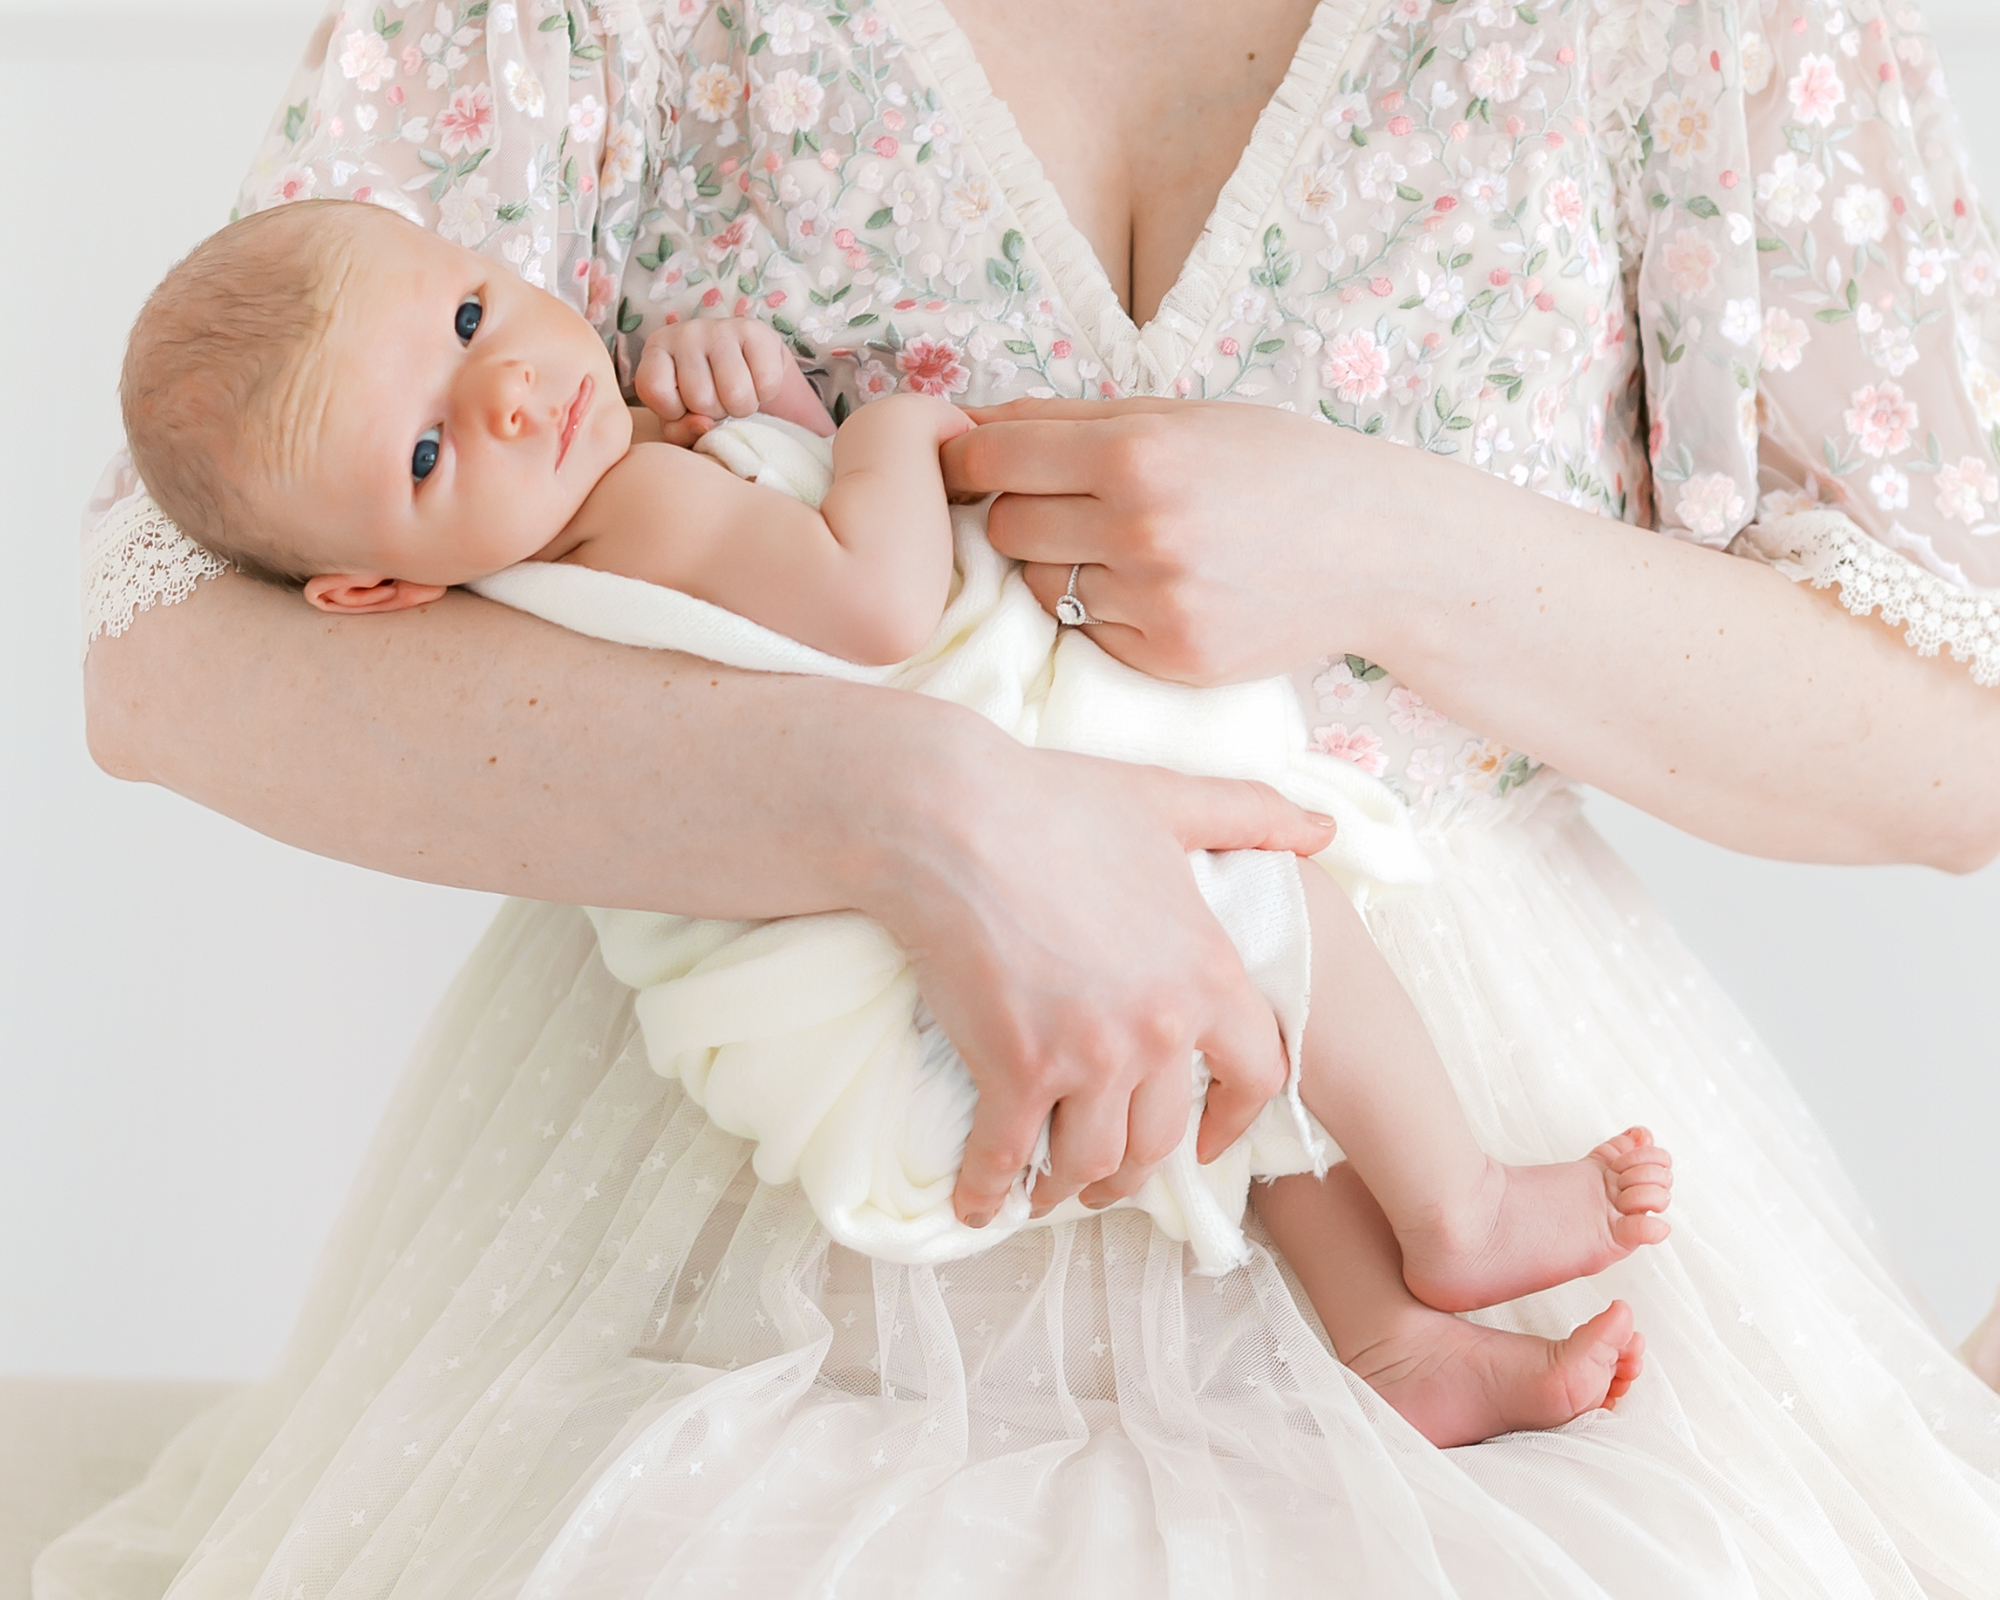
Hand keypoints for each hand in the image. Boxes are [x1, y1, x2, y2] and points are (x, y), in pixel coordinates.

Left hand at [634, 316, 835, 446]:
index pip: (654, 389)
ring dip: (741, 407)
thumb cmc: (705, 398)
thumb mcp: (681, 419)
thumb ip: (680, 431)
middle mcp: (684, 332)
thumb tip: (704, 425)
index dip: (672, 412)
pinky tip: (756, 383)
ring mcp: (720, 327)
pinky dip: (765, 394)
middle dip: (715, 412)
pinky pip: (766, 382)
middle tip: (719, 401)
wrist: (749, 367)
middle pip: (700, 397)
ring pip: (734, 392)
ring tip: (737, 395)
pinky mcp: (754, 329)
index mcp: (656, 349)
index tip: (684, 407)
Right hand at [866, 734, 1337, 1224]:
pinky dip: (987, 1189)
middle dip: (1135, 1171)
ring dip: (1070, 1186)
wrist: (953, 819)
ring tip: (1049, 1189)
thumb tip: (1323, 829)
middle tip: (1109, 1177)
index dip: (1235, 1120)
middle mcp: (1159, 1029)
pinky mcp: (1014, 1070)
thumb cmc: (1055, 803)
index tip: (1208, 1141)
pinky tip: (974, 1202)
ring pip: (1092, 1159)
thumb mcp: (1169, 802)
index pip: (1256, 1076)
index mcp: (1206, 974)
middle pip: (1161, 1139)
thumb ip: (1251, 816)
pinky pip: (1006, 1157)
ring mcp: (1088, 1057)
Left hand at [941, 397, 1425, 683]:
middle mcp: (1141, 526)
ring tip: (1123, 546)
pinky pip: (1085, 631)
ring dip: (1059, 565)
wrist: (1378, 550)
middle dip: (1022, 512)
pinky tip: (1156, 587)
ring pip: (1038, 585)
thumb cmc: (1276, 468)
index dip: (968, 459)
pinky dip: (1102, 610)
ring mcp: (1155, 599)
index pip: (994, 457)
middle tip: (1070, 504)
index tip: (970, 463)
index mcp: (1139, 450)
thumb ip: (1070, 419)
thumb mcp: (1183, 415)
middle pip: (1005, 526)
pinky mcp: (1168, 656)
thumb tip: (965, 423)